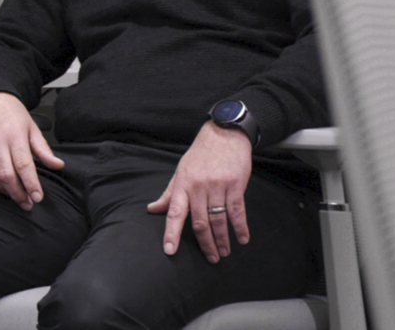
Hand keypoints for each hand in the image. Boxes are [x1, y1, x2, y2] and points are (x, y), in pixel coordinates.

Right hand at [0, 92, 63, 210]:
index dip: (31, 184)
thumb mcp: (32, 128)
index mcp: (15, 135)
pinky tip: (0, 186)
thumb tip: (57, 165)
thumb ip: (44, 149)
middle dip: (18, 193)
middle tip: (27, 203)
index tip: (37, 197)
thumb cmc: (12, 113)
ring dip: (4, 190)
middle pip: (6, 175)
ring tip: (15, 195)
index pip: (23, 165)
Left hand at [147, 122, 253, 262]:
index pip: (174, 213)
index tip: (170, 250)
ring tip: (224, 252)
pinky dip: (240, 227)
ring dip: (222, 239)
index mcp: (182, 185)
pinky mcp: (235, 185)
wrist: (224, 135)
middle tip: (211, 258)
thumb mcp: (180, 171)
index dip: (172, 233)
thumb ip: (169, 194)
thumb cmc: (200, 155)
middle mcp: (198, 187)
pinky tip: (242, 239)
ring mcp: (218, 186)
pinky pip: (237, 211)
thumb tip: (152, 209)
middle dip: (205, 243)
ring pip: (218, 219)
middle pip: (200, 221)